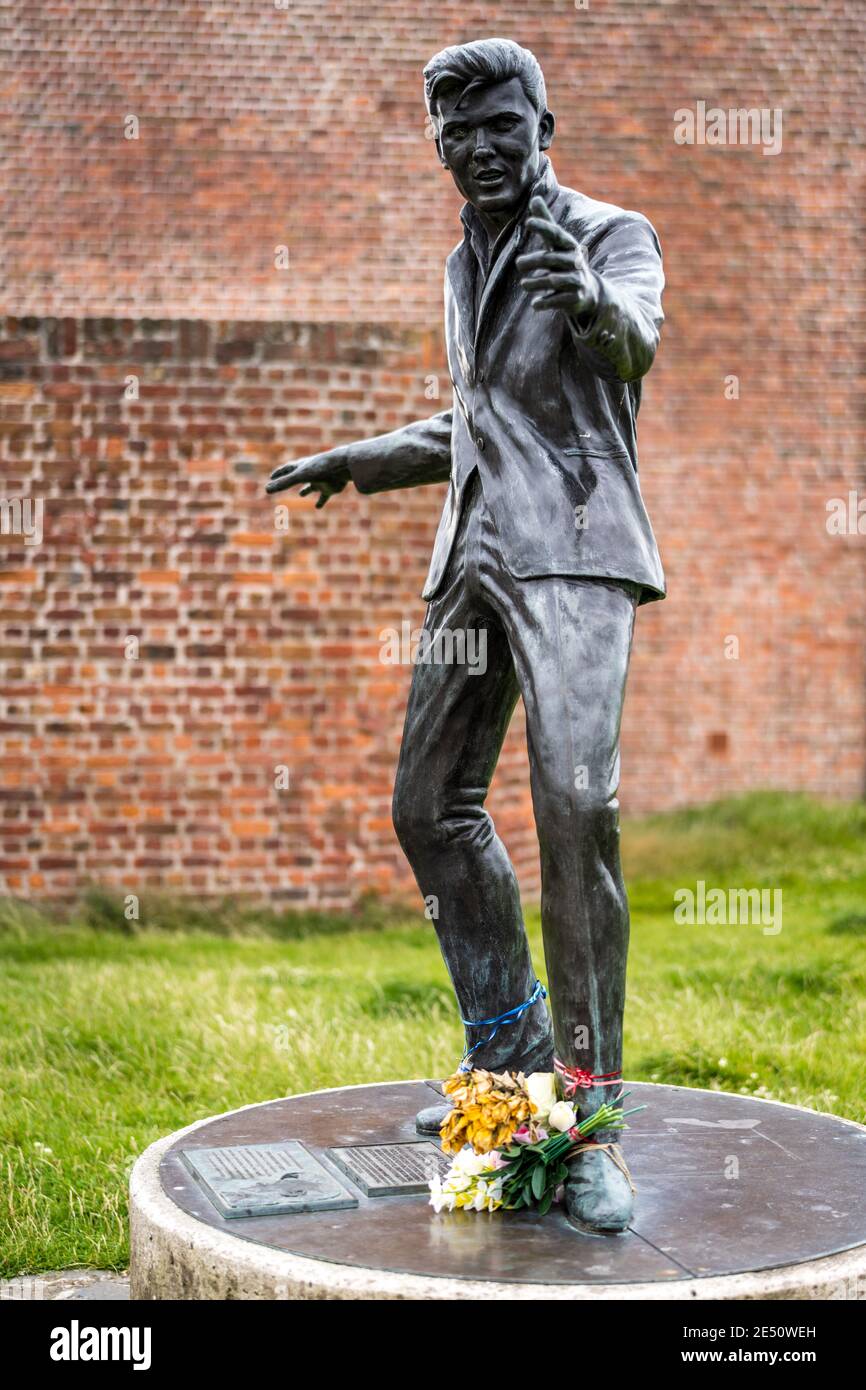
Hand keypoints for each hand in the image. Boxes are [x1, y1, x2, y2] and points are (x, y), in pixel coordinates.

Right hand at [265, 452, 349, 506]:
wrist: (342, 467)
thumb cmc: (320, 468)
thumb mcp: (298, 476)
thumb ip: (283, 483)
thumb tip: (266, 489)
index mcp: (302, 466)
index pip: (287, 469)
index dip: (279, 474)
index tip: (272, 477)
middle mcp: (311, 472)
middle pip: (298, 476)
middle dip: (290, 480)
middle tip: (283, 483)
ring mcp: (320, 480)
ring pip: (312, 486)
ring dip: (306, 489)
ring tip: (301, 493)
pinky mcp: (329, 489)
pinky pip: (324, 496)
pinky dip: (320, 501)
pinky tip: (318, 507)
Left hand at [517, 195, 598, 318]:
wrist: (589, 293)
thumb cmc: (566, 263)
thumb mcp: (557, 244)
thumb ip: (546, 223)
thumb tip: (535, 197)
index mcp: (568, 246)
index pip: (555, 234)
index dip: (543, 226)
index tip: (528, 221)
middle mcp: (573, 261)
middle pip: (552, 258)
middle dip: (534, 260)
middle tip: (518, 263)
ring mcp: (575, 280)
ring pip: (554, 280)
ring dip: (537, 282)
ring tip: (524, 284)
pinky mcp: (574, 298)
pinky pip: (558, 300)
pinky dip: (545, 302)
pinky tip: (535, 304)